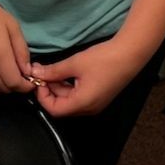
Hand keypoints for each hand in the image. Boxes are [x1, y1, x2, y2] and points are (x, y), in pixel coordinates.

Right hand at [0, 0, 31, 95]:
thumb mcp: (13, 26)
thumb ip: (22, 50)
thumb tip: (27, 71)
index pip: (15, 83)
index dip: (25, 86)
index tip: (30, 81)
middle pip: (4, 89)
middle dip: (15, 86)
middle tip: (18, 76)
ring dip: (1, 88)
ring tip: (4, 77)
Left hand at [32, 36, 149, 117]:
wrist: (130, 54)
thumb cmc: (103, 59)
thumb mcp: (74, 63)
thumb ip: (53, 71)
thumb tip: (35, 73)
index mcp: (83, 104)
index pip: (54, 110)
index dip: (42, 96)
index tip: (38, 81)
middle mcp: (89, 109)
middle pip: (61, 106)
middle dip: (49, 90)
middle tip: (42, 72)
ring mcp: (95, 104)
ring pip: (69, 101)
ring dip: (58, 87)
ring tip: (52, 70)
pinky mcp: (99, 97)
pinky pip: (78, 97)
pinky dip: (69, 87)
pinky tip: (65, 73)